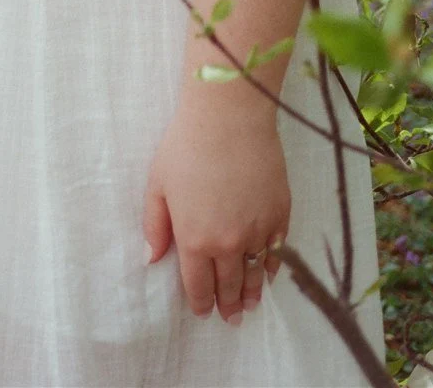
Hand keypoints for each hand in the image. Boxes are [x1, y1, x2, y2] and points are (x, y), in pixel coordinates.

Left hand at [143, 91, 290, 323]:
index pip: (198, 285)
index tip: (203, 312)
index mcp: (194, 239)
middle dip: (227, 305)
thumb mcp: (158, 184)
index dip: (201, 302)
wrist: (229, 116)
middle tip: (230, 317)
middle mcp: (228, 243)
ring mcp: (258, 231)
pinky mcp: (280, 214)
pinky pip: (277, 252)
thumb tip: (152, 259)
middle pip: (228, 286)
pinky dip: (272, 267)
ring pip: (255, 274)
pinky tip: (268, 274)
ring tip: (250, 306)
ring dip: (252, 293)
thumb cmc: (186, 145)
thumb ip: (155, 226)